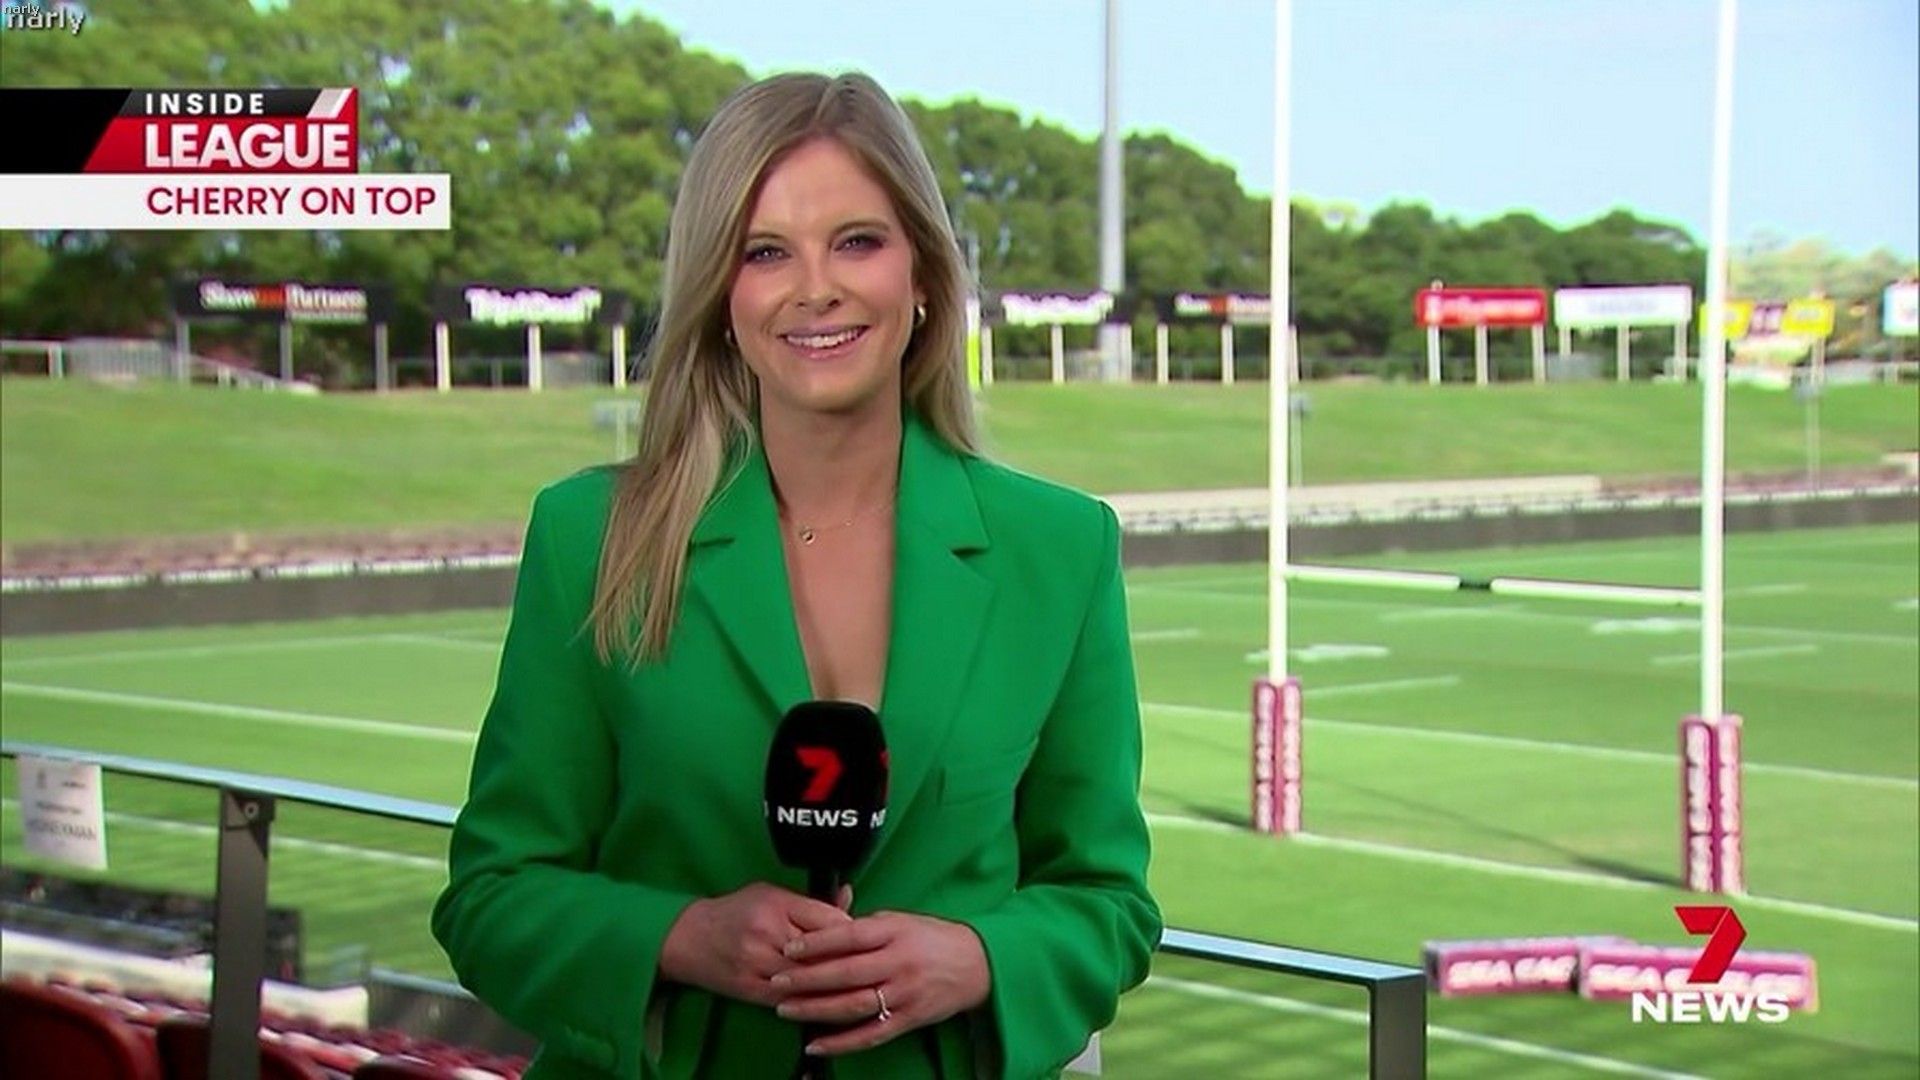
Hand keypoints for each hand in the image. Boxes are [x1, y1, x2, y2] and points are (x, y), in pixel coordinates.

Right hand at [659, 883, 851, 1005]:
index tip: (864, 938)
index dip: (852, 932)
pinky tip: (825, 999)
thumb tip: (849, 895)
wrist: (688, 938)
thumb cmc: (735, 911)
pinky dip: (810, 999)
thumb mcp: (771, 894)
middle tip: (865, 963)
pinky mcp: (750, 989)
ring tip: (851, 983)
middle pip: (822, 952)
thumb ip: (810, 901)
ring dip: (832, 984)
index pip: (828, 920)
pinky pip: (790, 999)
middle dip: (847, 960)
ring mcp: (758, 964)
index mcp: (776, 904)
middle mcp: (767, 933)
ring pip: (809, 979)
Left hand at [770, 910, 990, 1056]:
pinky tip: (815, 1044)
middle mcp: (898, 963)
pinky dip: (841, 1042)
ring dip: (816, 1010)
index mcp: (895, 933)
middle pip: (846, 973)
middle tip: (777, 981)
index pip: (849, 936)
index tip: (790, 948)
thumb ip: (865, 927)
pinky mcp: (908, 1019)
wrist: (976, 964)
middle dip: (806, 979)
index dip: (817, 943)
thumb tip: (824, 929)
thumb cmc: (932, 938)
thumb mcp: (901, 921)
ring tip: (786, 1009)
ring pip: (853, 1006)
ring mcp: (904, 994)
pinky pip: (869, 1035)